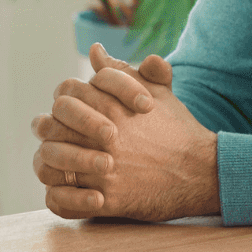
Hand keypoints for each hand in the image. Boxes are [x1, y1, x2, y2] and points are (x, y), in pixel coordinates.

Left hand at [30, 44, 218, 221]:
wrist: (202, 171)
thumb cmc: (177, 129)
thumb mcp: (156, 91)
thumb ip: (122, 70)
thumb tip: (95, 50)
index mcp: (111, 105)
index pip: (65, 92)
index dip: (64, 97)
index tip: (70, 108)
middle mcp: (103, 136)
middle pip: (51, 124)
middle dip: (51, 127)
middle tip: (57, 132)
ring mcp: (102, 170)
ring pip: (50, 160)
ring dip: (50, 158)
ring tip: (59, 160)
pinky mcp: (106, 201)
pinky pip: (62, 200)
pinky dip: (59, 196)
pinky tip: (69, 188)